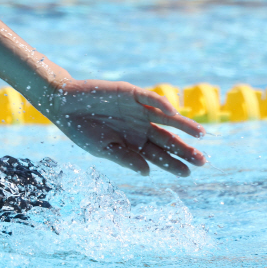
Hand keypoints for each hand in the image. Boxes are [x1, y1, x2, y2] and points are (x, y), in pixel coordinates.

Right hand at [40, 78, 206, 175]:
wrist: (64, 105)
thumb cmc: (80, 129)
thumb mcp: (103, 149)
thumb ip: (125, 158)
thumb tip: (147, 172)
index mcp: (132, 142)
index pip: (158, 155)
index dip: (172, 163)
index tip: (188, 173)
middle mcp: (139, 126)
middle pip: (167, 139)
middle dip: (184, 149)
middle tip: (202, 160)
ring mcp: (137, 110)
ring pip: (166, 119)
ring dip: (183, 126)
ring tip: (201, 134)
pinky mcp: (131, 94)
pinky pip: (149, 98)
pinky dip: (161, 104)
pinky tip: (173, 112)